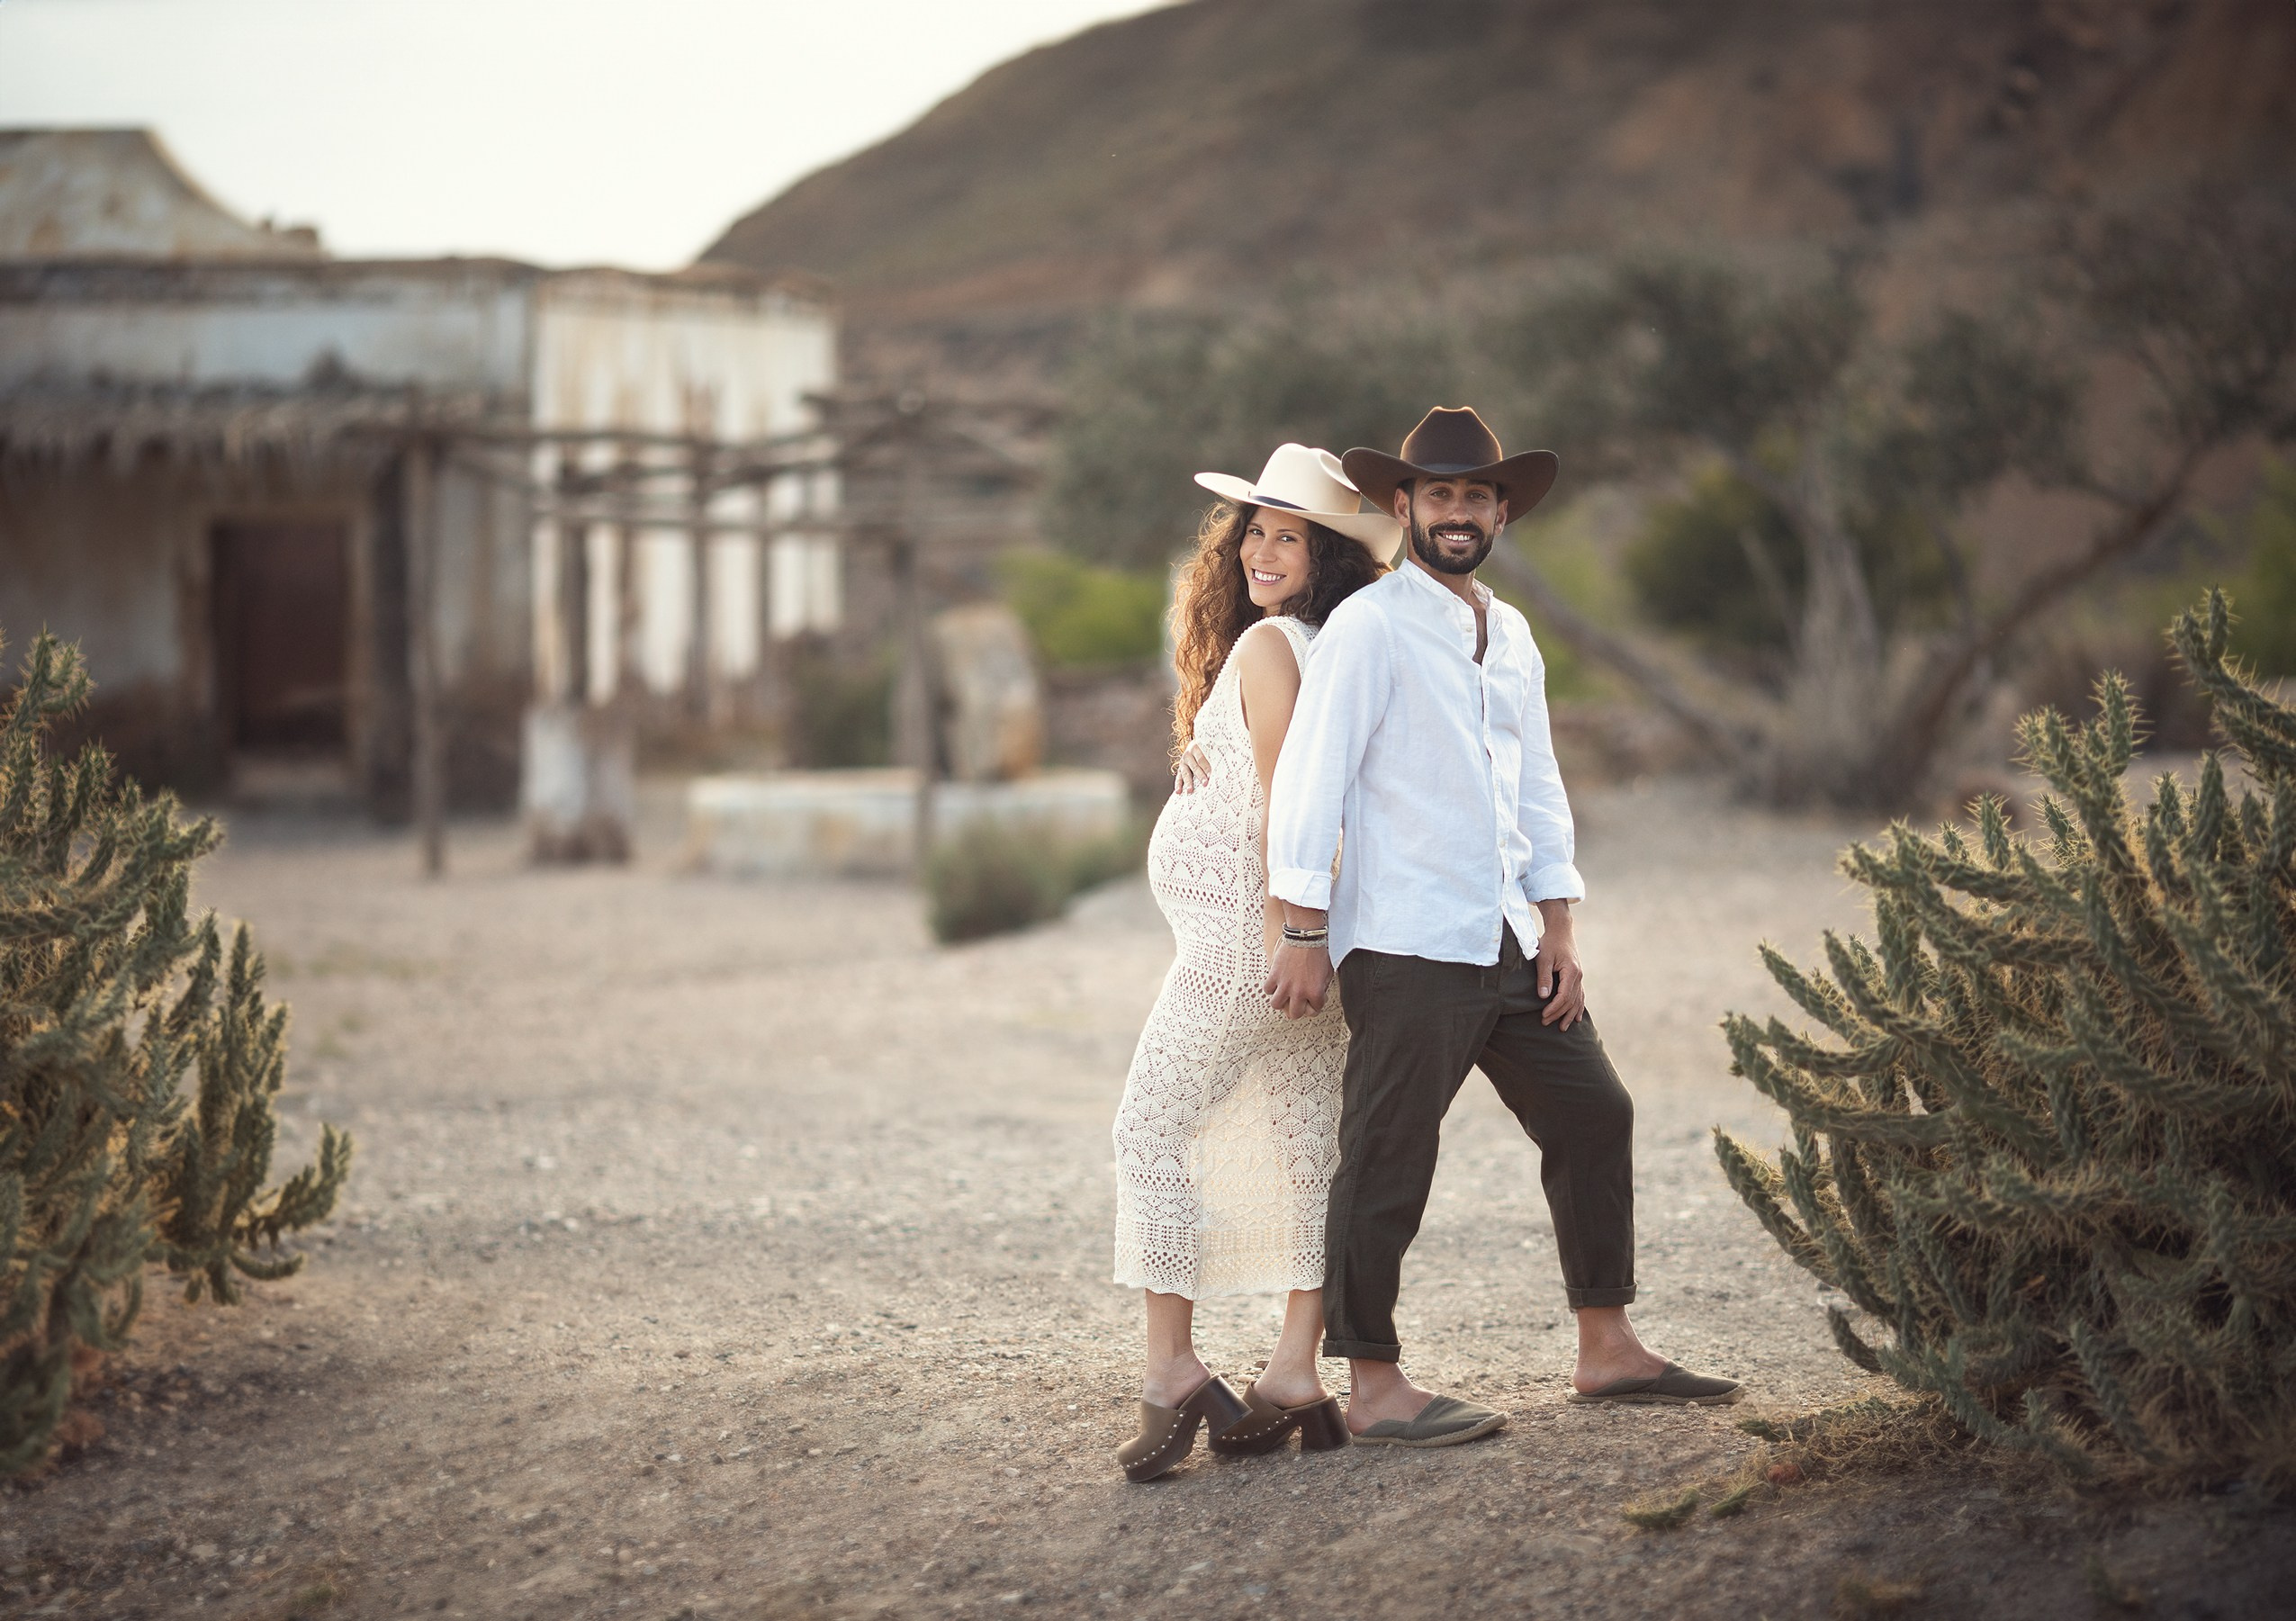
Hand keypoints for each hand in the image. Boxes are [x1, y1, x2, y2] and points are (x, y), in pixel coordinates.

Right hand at [1171, 742, 1211, 794]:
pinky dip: (1178, 785)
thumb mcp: (1208, 749)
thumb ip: (1214, 756)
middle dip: (1200, 776)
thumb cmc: (1205, 749)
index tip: (1211, 775)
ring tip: (1190, 790)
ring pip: (1185, 774)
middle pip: (1194, 767)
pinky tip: (1178, 792)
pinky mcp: (1179, 770)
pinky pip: (1178, 778)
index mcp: (1195, 748)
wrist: (1194, 746)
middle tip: (1205, 784)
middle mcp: (1187, 755)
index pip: (1201, 759)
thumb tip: (1223, 767)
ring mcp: (1182, 763)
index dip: (1206, 767)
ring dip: (1188, 783)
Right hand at [1263, 943, 1331, 1019]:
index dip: (1314, 1005)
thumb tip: (1318, 995)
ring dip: (1281, 1001)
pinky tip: (1276, 983)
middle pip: (1294, 1014)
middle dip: (1297, 1009)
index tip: (1313, 999)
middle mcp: (1299, 992)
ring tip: (1284, 995)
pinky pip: (1268, 989)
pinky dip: (1271, 987)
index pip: (1314, 1010)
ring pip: (1277, 1005)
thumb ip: (1322, 987)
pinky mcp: (1274, 975)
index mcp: (1315, 992)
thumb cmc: (1317, 952)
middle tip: (1297, 1003)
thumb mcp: (1327, 973)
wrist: (1305, 937)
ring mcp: (1285, 985)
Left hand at [1535, 900, 1585, 1028]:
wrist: (1561, 930)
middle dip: (1558, 1014)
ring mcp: (1580, 976)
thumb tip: (1544, 997)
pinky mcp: (1577, 976)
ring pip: (1577, 1000)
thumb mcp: (1543, 958)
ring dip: (1569, 1014)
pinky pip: (1580, 995)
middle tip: (1545, 1023)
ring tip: (1562, 1028)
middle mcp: (1579, 976)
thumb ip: (1544, 977)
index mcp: (1571, 972)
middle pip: (1570, 1001)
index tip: (1543, 1015)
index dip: (1554, 1008)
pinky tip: (1577, 1017)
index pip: (1564, 996)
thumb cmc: (1550, 943)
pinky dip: (1578, 1007)